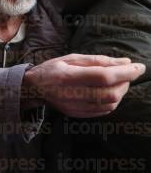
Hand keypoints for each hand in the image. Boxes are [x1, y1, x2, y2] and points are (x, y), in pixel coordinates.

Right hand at [23, 54, 144, 117]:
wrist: (32, 89)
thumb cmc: (52, 69)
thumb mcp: (72, 58)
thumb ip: (99, 60)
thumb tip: (126, 63)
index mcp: (68, 76)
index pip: (103, 76)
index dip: (125, 73)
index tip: (139, 67)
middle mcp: (70, 93)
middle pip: (109, 94)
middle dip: (125, 84)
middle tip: (126, 75)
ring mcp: (73, 106)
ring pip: (109, 104)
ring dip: (120, 93)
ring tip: (117, 83)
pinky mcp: (75, 114)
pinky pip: (102, 111)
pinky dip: (112, 102)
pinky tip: (109, 93)